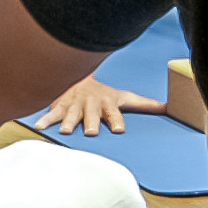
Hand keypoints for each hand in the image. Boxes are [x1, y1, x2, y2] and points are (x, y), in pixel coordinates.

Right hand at [39, 75, 162, 135]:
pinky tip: (39, 127)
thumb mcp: (124, 96)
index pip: (113, 113)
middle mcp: (90, 104)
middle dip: (89, 122)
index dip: (116, 120)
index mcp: (107, 104)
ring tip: (64, 131)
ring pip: (70, 114)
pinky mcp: (59, 105)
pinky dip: (44, 119)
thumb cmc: (104, 93)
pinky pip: (51, 113)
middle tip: (89, 132)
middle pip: (90, 115)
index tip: (118, 129)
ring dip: (66, 122)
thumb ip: (145, 105)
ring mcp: (74, 105)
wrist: (79, 76)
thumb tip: (168, 107)